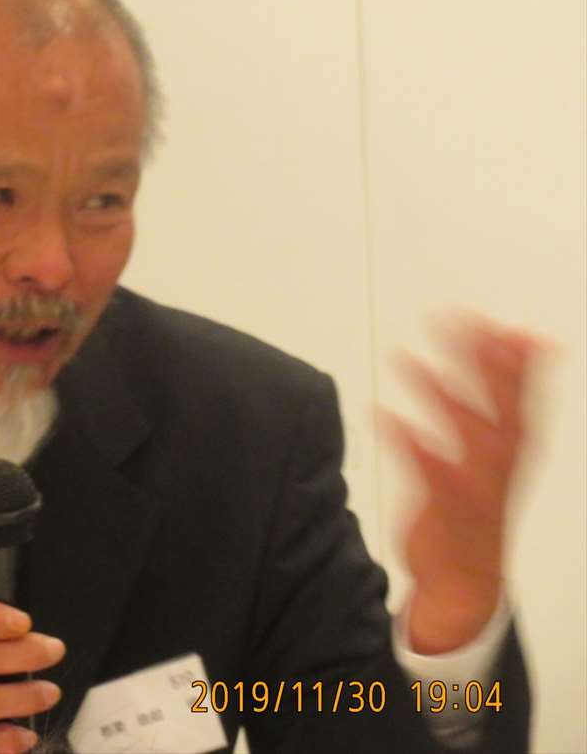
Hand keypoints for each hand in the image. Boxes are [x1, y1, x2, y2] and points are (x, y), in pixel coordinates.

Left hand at [380, 318, 544, 653]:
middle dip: (485, 365)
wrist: (463, 584)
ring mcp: (472, 487)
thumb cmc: (473, 511)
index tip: (507, 326)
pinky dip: (408, 442)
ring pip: (462, 433)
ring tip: (407, 359)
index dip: (517, 363)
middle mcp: (498, 466)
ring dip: (437, 394)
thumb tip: (502, 357)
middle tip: (465, 323)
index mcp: (513, 452)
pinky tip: (383, 415)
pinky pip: (425, 470)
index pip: (522, 398)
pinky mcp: (441, 508)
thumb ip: (494, 406)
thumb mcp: (494, 459)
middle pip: (499, 407)